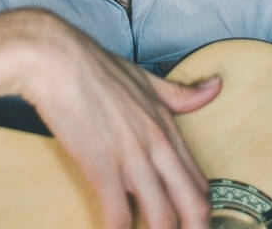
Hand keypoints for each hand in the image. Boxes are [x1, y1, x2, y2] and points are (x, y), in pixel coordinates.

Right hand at [19, 14, 219, 228]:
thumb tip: (215, 87)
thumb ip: (180, 93)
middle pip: (194, 207)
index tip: (193, 226)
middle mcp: (157, 147)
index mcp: (168, 128)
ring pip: (163, 218)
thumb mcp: (145, 78)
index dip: (202, 214)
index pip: (200, 184)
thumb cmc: (95, 66)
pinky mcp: (101, 168)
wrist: (55, 59)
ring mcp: (132, 159)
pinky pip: (119, 216)